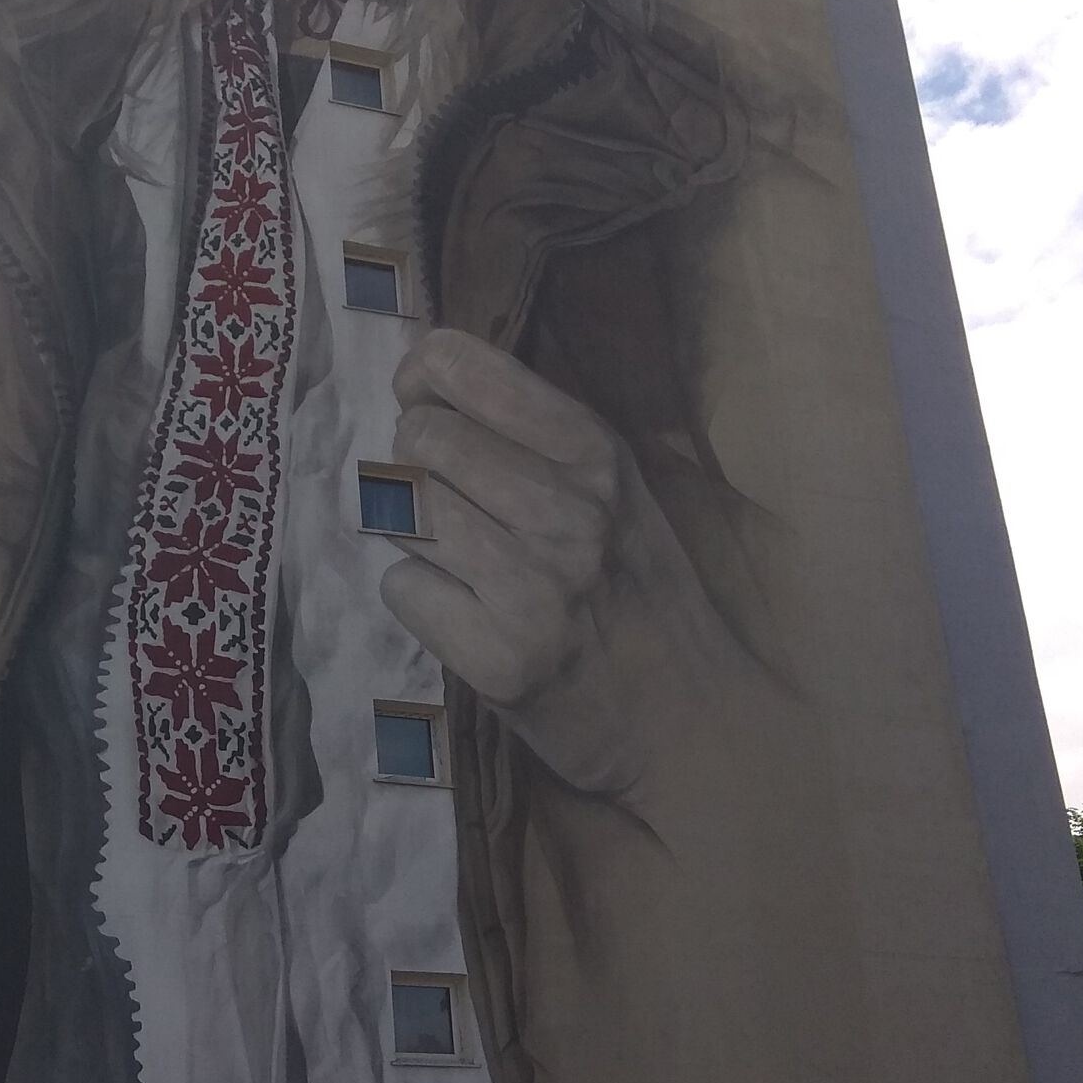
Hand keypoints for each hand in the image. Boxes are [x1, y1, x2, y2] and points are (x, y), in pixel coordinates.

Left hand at [379, 329, 756, 816]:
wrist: (682, 716)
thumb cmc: (637, 591)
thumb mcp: (614, 488)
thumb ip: (534, 432)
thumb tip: (423, 372)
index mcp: (594, 452)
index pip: (459, 366)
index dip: (420, 377)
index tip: (422, 402)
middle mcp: (565, 510)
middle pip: (417, 439)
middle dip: (414, 463)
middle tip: (451, 499)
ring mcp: (530, 586)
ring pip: (400, 511)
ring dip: (415, 533)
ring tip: (466, 559)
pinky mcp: (495, 658)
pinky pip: (400, 588)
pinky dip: (420, 599)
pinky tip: (467, 614)